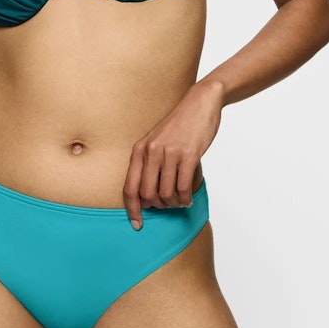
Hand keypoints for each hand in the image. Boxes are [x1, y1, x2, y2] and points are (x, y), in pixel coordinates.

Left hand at [123, 79, 222, 228]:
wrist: (199, 103)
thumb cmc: (179, 125)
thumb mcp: (156, 140)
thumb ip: (149, 163)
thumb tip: (148, 196)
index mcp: (139, 150)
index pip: (129, 187)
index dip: (132, 210)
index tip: (137, 224)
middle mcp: (151, 152)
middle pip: (147, 194)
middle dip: (158, 206)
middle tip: (168, 205)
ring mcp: (170, 153)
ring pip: (166, 193)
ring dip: (174, 203)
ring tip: (180, 201)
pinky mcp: (189, 155)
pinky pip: (184, 187)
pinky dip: (186, 198)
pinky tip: (188, 198)